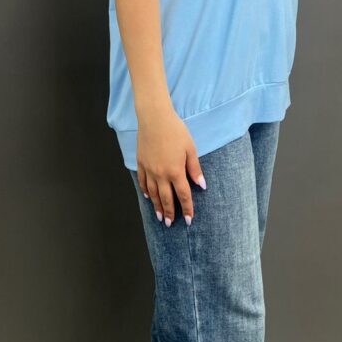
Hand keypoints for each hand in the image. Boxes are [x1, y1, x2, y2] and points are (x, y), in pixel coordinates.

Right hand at [135, 106, 206, 225]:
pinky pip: (142, 182)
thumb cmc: (175, 131)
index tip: (188, 220)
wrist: (154, 118)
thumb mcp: (190, 148)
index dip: (186, 209)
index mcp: (175, 171)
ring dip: (156, 206)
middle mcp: (161, 174)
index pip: (183, 195)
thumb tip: (201, 185)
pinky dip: (145, 191)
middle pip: (166, 198)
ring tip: (159, 216)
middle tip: (170, 223)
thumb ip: (195, 169)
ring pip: (152, 194)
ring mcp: (149, 170)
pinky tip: (148, 197)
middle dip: (169, 213)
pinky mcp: (140, 163)